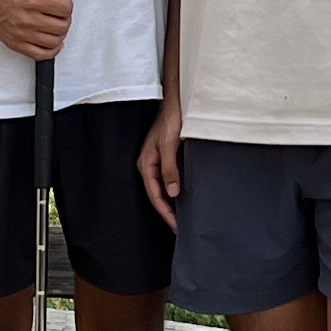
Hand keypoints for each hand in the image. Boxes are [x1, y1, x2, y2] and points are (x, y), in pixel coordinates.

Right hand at [0, 0, 74, 62]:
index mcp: (32, 0)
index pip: (64, 9)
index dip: (68, 4)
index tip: (62, 1)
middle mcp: (28, 19)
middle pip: (61, 26)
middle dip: (66, 18)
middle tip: (60, 12)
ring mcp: (21, 34)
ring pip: (53, 42)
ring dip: (60, 33)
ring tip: (56, 24)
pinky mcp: (15, 43)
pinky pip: (39, 54)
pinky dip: (51, 50)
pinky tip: (52, 42)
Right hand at [139, 98, 184, 229]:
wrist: (177, 103)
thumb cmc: (170, 120)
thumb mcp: (169, 146)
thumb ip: (169, 169)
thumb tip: (172, 192)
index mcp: (146, 164)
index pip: (155, 195)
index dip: (165, 212)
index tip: (175, 225)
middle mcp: (150, 165)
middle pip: (157, 194)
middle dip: (167, 211)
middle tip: (179, 226)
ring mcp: (158, 161)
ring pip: (163, 188)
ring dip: (172, 202)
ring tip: (181, 216)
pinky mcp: (167, 157)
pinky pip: (169, 179)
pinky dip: (176, 190)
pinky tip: (183, 196)